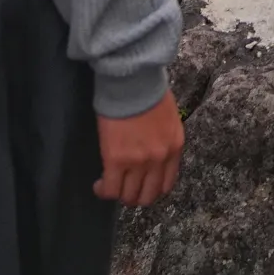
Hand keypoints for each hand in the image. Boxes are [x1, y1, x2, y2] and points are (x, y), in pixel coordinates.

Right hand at [94, 91, 184, 206]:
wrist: (133, 78)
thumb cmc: (148, 89)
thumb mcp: (168, 117)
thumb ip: (164, 138)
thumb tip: (153, 148)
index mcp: (174, 147)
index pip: (166, 183)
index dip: (152, 189)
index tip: (142, 185)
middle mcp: (159, 159)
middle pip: (148, 195)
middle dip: (136, 196)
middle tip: (125, 188)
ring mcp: (138, 162)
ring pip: (129, 196)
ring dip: (119, 194)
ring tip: (110, 185)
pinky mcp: (116, 160)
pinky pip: (111, 189)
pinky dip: (104, 191)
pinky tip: (99, 186)